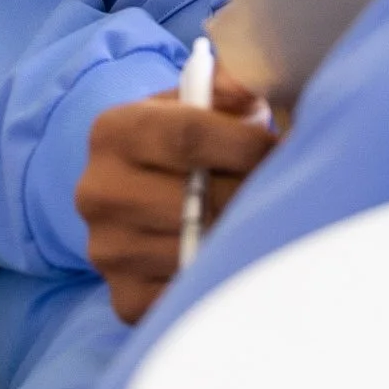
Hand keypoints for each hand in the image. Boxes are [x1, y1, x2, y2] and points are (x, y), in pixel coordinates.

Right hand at [77, 66, 279, 323]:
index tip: (280, 149)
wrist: (145, 194)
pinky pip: (190, 296)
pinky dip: (222, 280)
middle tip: (290, 189)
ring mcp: (108, 251)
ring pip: (199, 250)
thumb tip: (252, 92)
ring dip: (245, 240)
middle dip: (254, 194)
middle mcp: (98, 192)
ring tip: (266, 221)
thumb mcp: (199, 100)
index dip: (248, 144)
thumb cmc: (186, 141)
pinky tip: (236, 259)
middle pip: (200, 200)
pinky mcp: (126, 301)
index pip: (189, 137)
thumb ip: (229, 86)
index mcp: (113, 131)